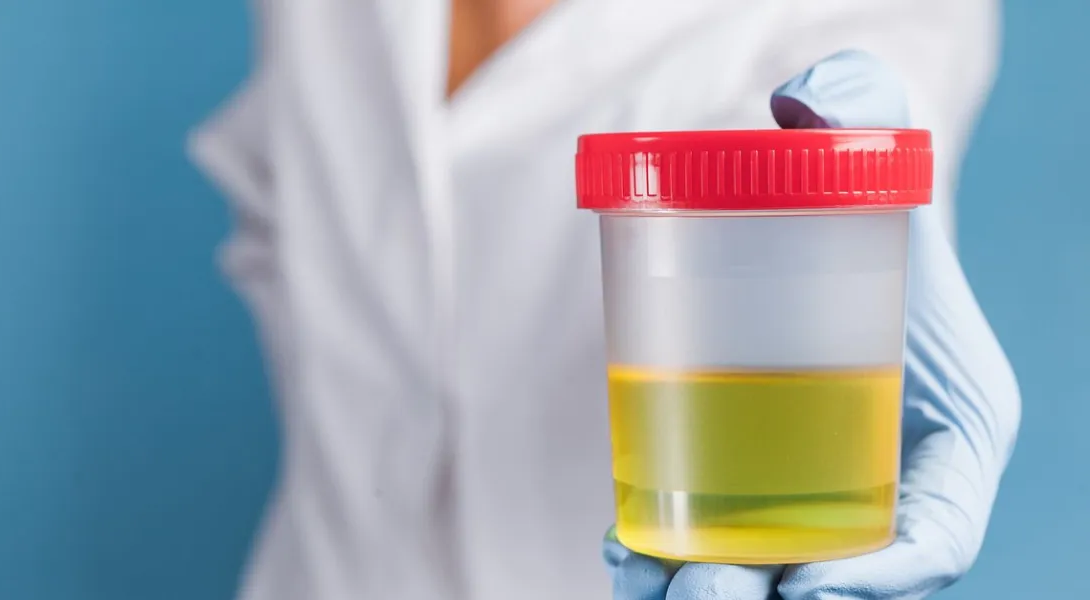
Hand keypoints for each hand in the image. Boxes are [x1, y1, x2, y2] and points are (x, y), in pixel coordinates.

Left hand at [605, 49, 1020, 599]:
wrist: (817, 238)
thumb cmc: (858, 212)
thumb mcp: (875, 162)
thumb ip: (860, 113)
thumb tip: (805, 104)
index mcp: (951, 432)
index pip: (940, 532)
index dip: (887, 576)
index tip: (807, 585)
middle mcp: (889, 480)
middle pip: (845, 580)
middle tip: (706, 586)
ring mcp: (822, 493)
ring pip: (772, 581)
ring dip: (707, 599)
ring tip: (645, 577)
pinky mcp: (762, 490)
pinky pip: (725, 549)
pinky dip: (675, 563)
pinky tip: (623, 544)